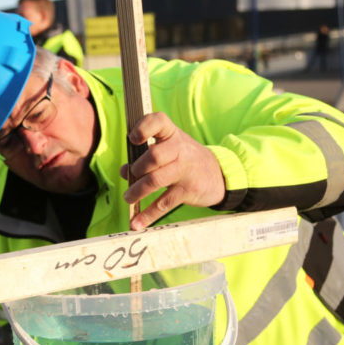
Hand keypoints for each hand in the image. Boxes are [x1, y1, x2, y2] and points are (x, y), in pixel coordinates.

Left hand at [121, 112, 225, 229]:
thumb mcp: (170, 151)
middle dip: (137, 168)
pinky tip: (136, 223)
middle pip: (153, 156)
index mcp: (172, 134)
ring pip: (155, 180)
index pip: (158, 121)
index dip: (143, 127)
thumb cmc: (186, 160)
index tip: (133, 138)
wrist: (219, 175)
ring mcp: (185, 170)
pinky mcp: (187, 190)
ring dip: (137, 191)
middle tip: (132, 176)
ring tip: (128, 197)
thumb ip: (146, 157)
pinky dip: (147, 215)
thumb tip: (124, 171)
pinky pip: (163, 203)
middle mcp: (180, 149)